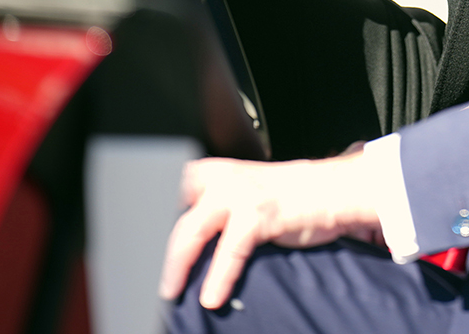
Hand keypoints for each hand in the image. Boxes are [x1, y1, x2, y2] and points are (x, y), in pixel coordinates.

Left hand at [158, 151, 381, 308]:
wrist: (334, 189)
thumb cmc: (291, 197)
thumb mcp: (247, 196)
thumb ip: (218, 212)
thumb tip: (189, 248)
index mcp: (214, 172)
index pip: (168, 190)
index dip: (149, 217)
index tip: (133, 244)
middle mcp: (221, 178)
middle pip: (171, 211)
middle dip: (156, 245)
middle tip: (146, 275)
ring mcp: (239, 194)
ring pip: (191, 231)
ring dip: (176, 265)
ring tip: (170, 291)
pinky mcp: (258, 214)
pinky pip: (228, 251)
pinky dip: (218, 277)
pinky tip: (211, 296)